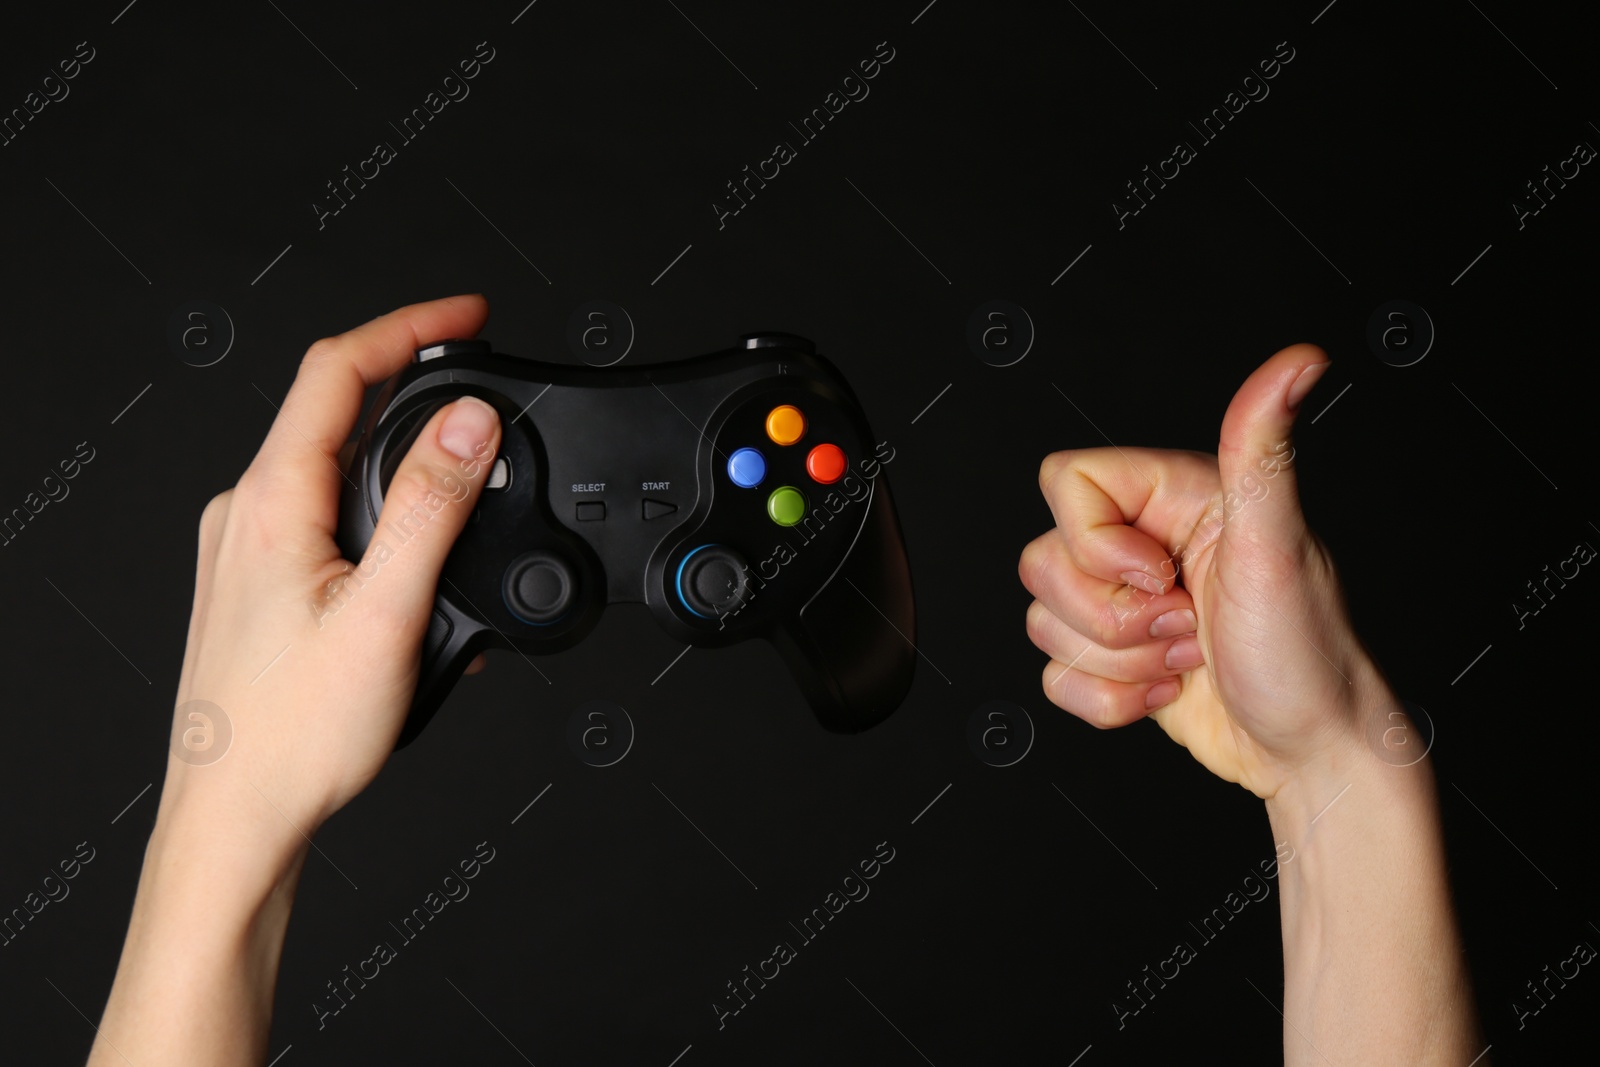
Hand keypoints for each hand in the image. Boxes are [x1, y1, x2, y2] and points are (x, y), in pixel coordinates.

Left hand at [161, 294, 502, 835]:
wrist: (235, 821)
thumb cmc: (295, 736)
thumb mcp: (387, 613)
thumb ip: (433, 506)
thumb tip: (469, 421)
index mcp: (271, 502)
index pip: (337, 369)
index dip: (409, 325)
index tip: (469, 314)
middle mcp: (245, 514)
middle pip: (338, 412)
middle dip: (418, 394)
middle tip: (486, 398)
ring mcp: (245, 551)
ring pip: (337, 473)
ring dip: (409, 473)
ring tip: (470, 514)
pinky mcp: (256, 586)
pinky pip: (328, 524)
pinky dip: (387, 527)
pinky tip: (426, 582)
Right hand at [1019, 344, 1391, 798]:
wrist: (1314, 755)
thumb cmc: (1308, 655)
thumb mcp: (1278, 545)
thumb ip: (1263, 449)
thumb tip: (1301, 360)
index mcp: (1174, 496)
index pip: (1066, 482)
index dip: (1096, 541)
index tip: (1162, 575)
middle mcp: (1144, 543)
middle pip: (1044, 559)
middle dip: (1112, 617)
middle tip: (1187, 625)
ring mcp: (1125, 605)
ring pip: (1043, 620)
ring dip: (1119, 662)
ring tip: (1189, 661)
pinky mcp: (1114, 660)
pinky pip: (1054, 676)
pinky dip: (1108, 701)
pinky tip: (1169, 693)